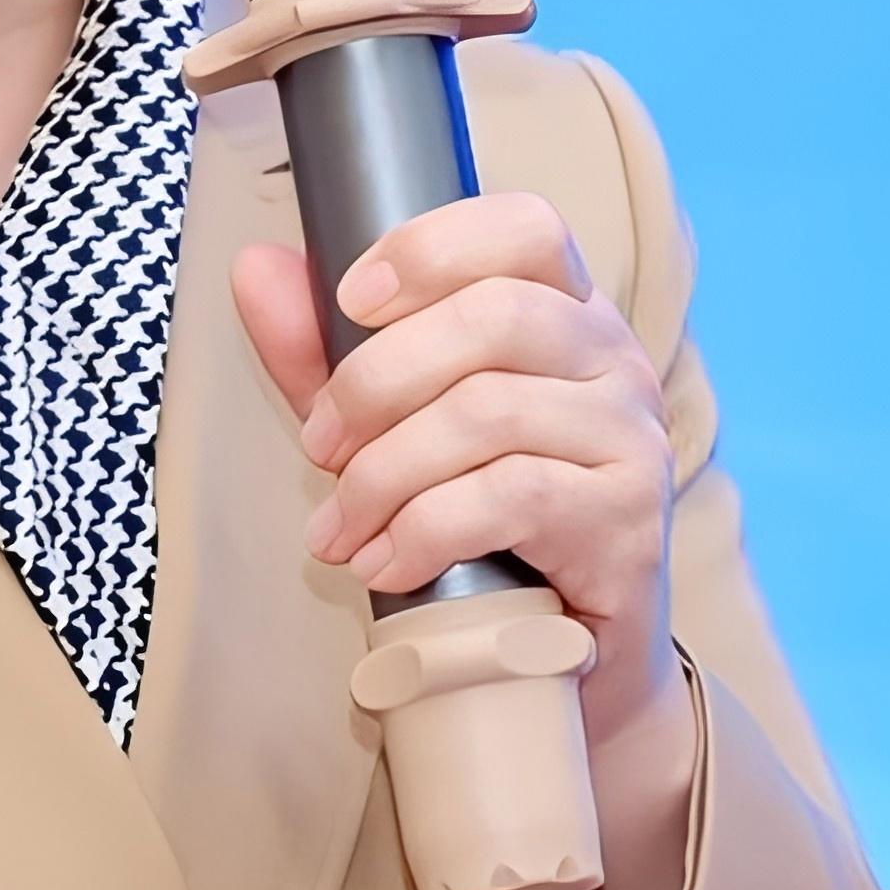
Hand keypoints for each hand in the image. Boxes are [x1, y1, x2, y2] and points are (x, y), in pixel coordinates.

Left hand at [235, 192, 702, 889]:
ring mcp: (631, 439)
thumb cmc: (481, 528)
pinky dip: (425, 530)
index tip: (350, 300)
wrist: (567, 663)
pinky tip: (385, 564)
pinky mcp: (627, 522)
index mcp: (568, 314)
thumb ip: (326, 352)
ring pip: (490, 412)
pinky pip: (511, 497)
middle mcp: (614, 362)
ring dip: (385, 473)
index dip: (433, 246)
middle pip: (495, 316)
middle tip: (318, 446)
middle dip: (377, 380)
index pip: (528, 226)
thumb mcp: (393, 428)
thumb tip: (258, 268)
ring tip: (336, 529)